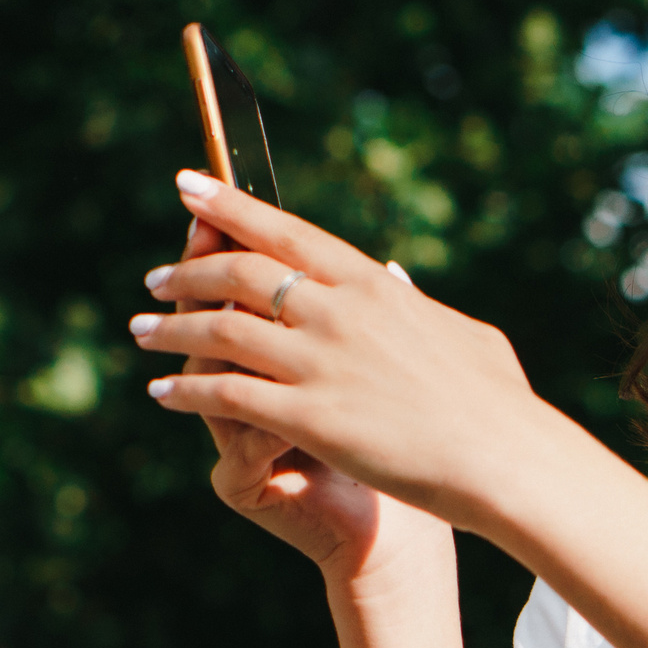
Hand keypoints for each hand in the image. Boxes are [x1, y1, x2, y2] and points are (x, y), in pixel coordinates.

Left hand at [161, 193, 459, 591]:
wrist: (507, 460)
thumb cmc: (497, 403)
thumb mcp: (459, 331)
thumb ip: (414, 302)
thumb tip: (395, 277)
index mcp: (372, 286)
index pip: (285, 231)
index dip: (230, 206)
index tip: (188, 187)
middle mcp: (339, 313)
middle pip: (240, 274)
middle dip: (188, 271)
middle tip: (155, 279)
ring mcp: (320, 363)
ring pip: (221, 332)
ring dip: (172, 329)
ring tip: (140, 330)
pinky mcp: (308, 418)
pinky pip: (226, 396)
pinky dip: (186, 390)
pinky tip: (161, 393)